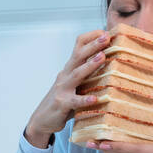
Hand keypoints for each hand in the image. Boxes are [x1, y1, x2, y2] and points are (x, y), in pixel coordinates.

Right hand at [24, 29, 110, 147]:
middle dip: (93, 45)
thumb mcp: (75, 85)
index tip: (106, 32)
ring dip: (90, 65)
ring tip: (102, 57)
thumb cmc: (62, 101)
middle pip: (78, 55)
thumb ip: (88, 76)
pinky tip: (95, 99)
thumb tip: (111, 66)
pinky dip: (85, 99)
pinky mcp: (62, 104)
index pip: (78, 47)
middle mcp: (65, 75)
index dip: (91, 38)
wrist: (41, 120)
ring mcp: (63, 89)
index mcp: (70, 68)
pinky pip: (75, 101)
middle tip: (106, 37)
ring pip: (77, 74)